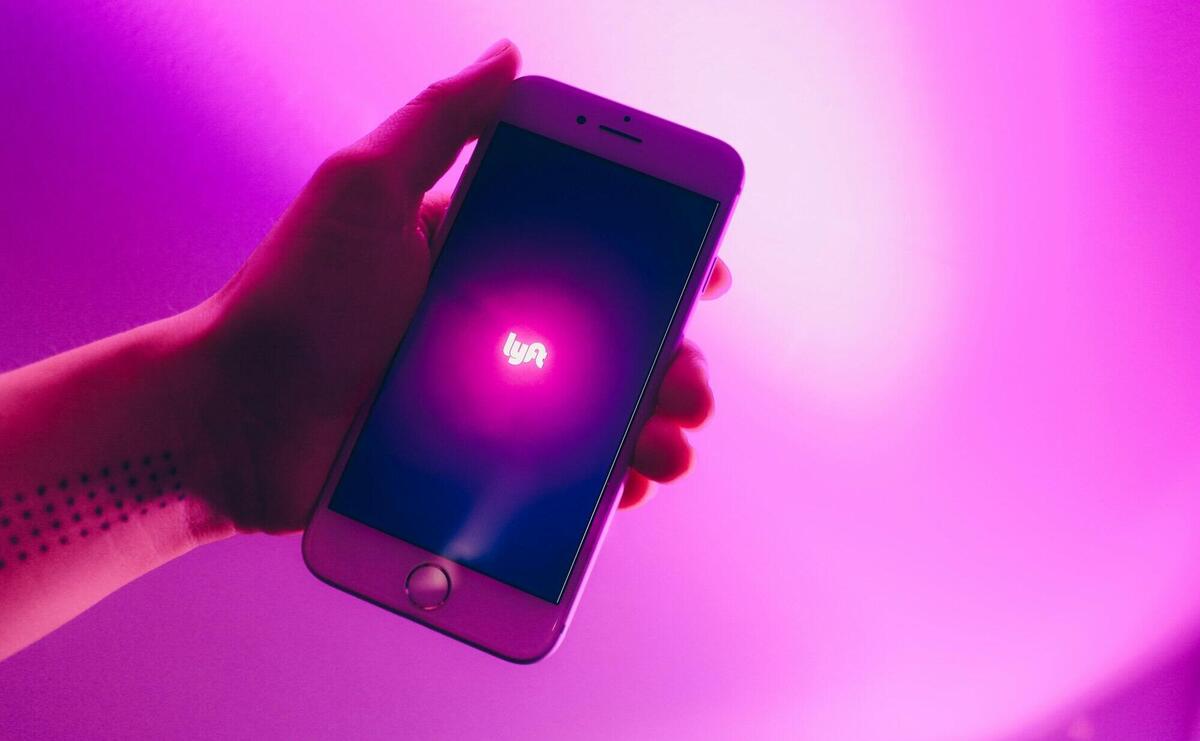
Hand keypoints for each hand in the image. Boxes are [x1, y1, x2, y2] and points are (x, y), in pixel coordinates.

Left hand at [198, 40, 729, 532]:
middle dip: (674, 361)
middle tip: (693, 385)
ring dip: (654, 428)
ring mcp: (490, 402)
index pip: (593, 252)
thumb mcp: (362, 189)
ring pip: (600, 414)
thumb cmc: (290, 297)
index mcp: (484, 257)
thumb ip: (439, 122)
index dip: (660, 262)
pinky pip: (559, 477)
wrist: (233, 418)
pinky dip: (602, 487)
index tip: (705, 276)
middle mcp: (497, 328)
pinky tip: (623, 491)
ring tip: (670, 447)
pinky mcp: (475, 466)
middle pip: (614, 342)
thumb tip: (510, 54)